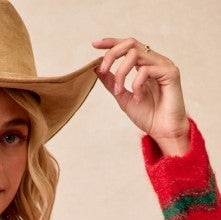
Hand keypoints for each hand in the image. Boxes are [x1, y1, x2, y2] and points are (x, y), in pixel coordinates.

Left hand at [92, 37, 189, 154]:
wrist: (164, 131)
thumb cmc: (147, 116)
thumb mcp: (123, 97)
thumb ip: (112, 82)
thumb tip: (96, 68)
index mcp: (145, 64)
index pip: (128, 46)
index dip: (111, 42)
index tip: (94, 45)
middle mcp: (155, 61)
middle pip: (131, 43)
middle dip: (112, 54)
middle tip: (103, 69)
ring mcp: (163, 65)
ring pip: (136, 54)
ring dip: (121, 73)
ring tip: (118, 91)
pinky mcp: (171, 72)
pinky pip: (146, 70)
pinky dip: (136, 85)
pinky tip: (138, 99)